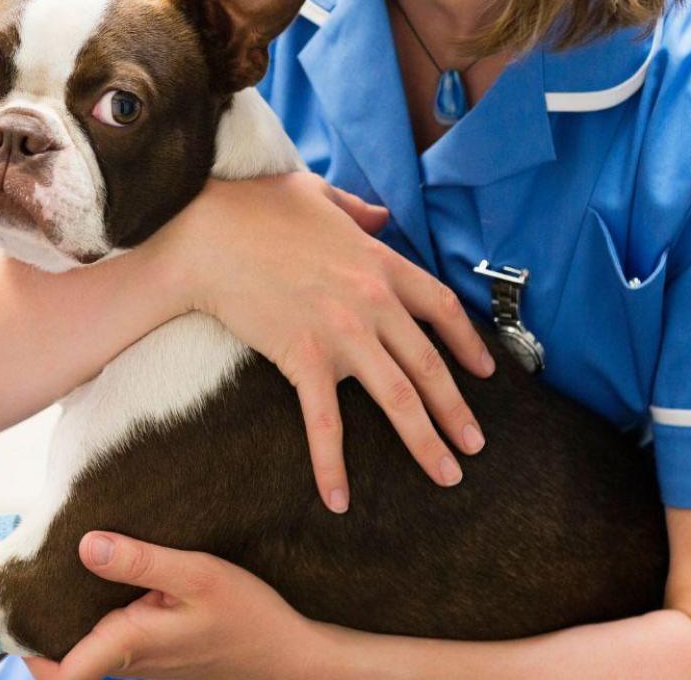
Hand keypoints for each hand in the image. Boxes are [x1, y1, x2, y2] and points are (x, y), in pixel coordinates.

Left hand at [23, 532, 322, 679]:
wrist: (288, 656)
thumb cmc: (248, 616)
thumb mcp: (198, 575)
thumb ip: (141, 561)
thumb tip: (85, 544)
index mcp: (129, 645)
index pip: (58, 672)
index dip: (23, 648)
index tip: (4, 609)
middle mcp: (127, 661)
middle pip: (60, 654)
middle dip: (34, 622)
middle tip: (17, 575)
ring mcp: (139, 661)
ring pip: (82, 644)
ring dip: (62, 615)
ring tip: (48, 564)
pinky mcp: (152, 653)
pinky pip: (107, 637)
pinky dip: (91, 613)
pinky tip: (96, 575)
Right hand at [164, 172, 493, 510]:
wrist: (205, 236)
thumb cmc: (252, 208)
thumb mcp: (314, 193)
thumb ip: (356, 208)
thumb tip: (380, 216)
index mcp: (380, 263)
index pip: (441, 308)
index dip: (468, 343)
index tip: (485, 372)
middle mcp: (373, 302)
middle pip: (430, 365)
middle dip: (457, 411)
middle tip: (473, 447)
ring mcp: (342, 333)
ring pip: (399, 397)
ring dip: (426, 441)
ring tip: (445, 474)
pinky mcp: (304, 357)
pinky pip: (326, 422)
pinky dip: (333, 464)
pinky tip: (339, 499)